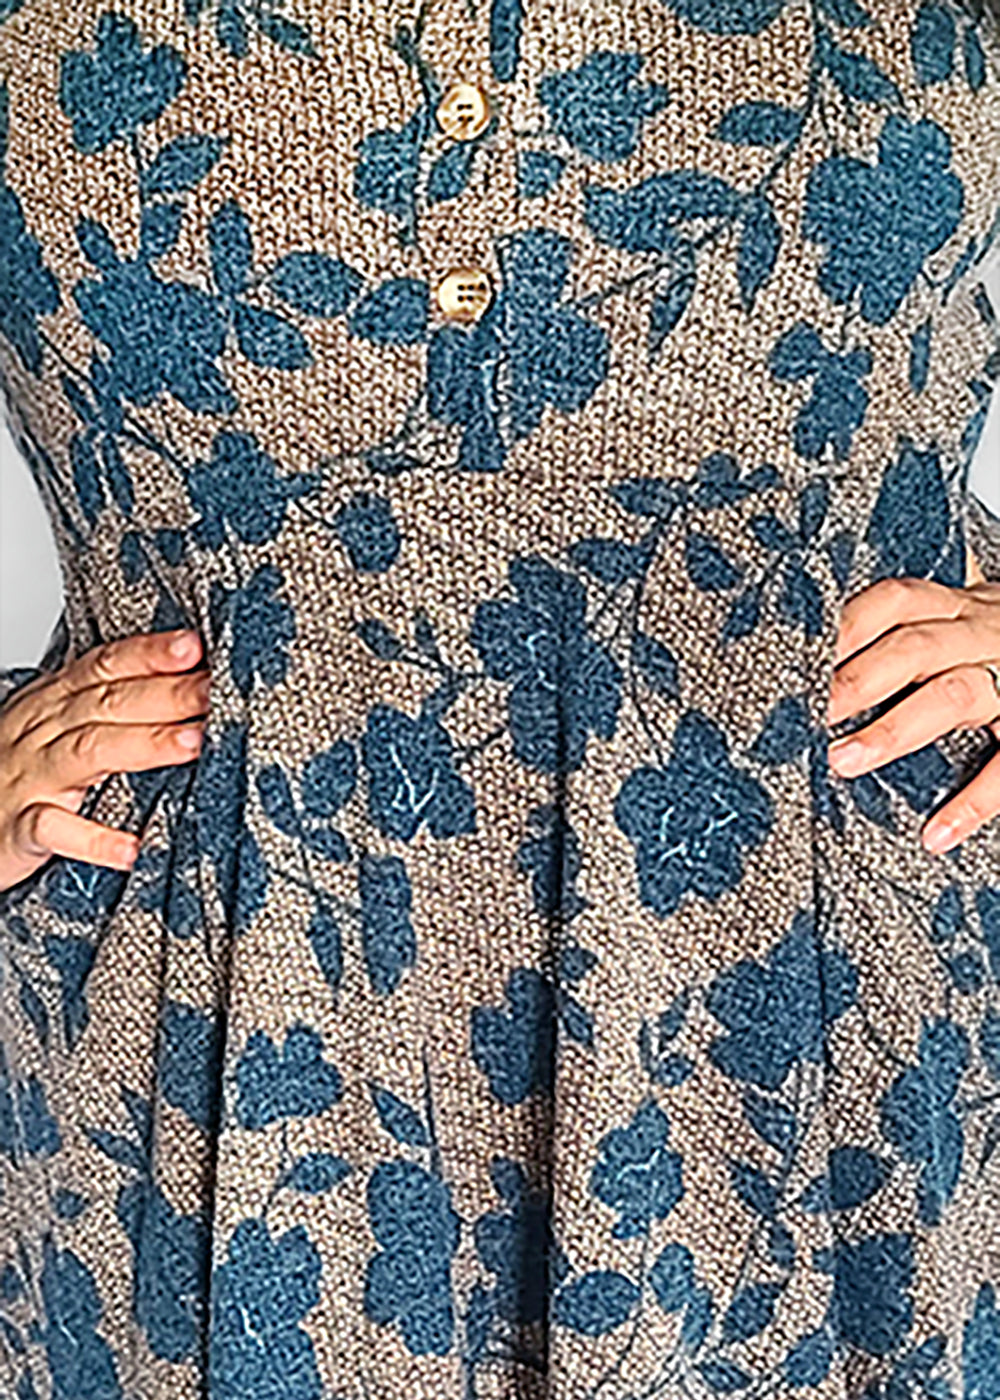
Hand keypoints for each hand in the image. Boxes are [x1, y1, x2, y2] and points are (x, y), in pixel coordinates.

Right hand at [0, 628, 209, 892]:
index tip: (194, 648)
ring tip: (193, 744)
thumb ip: (109, 706)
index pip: (104, 666)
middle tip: (215, 691)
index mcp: (54, 704)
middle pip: (108, 704)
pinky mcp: (17, 830)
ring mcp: (29, 780)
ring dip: (143, 745)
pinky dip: (91, 838)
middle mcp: (42, 734)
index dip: (148, 654)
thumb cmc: (15, 775)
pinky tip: (130, 847)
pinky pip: (52, 829)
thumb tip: (186, 682)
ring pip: (87, 753)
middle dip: (166, 694)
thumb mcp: (54, 728)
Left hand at [826, 574, 999, 853]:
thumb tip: (810, 676)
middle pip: (914, 649)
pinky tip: (936, 833)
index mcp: (952, 609)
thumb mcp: (953, 626)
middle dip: (856, 682)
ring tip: (844, 761)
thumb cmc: (989, 648)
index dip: (845, 629)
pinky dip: (973, 802)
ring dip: (893, 729)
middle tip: (808, 716)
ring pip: (953, 695)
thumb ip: (900, 639)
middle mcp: (981, 636)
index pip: (892, 603)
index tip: (797, 663)